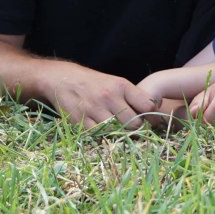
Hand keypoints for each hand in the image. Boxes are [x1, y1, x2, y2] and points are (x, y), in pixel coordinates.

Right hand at [38, 61, 157, 129]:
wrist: (62, 78)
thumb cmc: (93, 83)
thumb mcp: (114, 82)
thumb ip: (132, 96)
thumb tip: (152, 111)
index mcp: (121, 86)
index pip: (147, 105)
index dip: (150, 116)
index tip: (148, 121)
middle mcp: (109, 96)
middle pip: (134, 123)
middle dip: (134, 129)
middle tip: (130, 129)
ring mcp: (94, 109)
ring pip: (116, 131)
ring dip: (117, 134)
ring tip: (114, 130)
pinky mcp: (81, 120)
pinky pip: (98, 135)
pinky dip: (101, 135)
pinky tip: (100, 130)